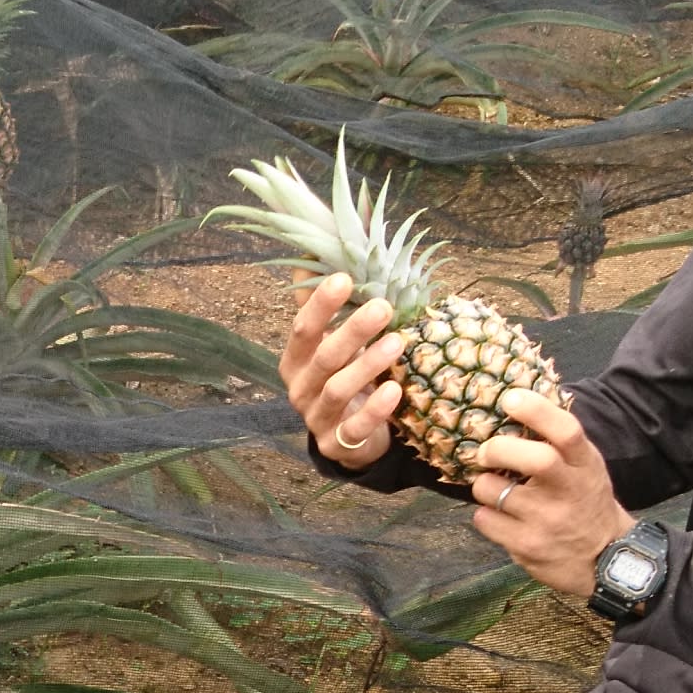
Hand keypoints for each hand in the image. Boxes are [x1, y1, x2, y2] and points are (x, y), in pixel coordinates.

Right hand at [278, 272, 404, 471]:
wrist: (348, 439)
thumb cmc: (342, 378)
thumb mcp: (329, 343)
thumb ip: (319, 304)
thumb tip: (313, 248)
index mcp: (295, 360)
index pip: (302, 328)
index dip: (321, 304)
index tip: (345, 278)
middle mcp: (300, 388)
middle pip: (323, 357)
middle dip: (352, 330)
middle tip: (383, 306)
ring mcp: (317, 418)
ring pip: (339, 390)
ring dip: (368, 365)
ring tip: (398, 342)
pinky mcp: (337, 445)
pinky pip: (355, 427)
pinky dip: (376, 410)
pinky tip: (396, 390)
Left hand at [465, 386, 632, 598]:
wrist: (604, 560)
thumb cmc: (585, 501)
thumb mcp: (586, 467)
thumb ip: (560, 442)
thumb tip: (517, 401)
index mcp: (585, 465)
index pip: (567, 431)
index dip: (537, 410)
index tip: (510, 398)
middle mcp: (570, 491)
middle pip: (535, 459)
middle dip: (498, 448)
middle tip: (485, 451)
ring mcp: (548, 521)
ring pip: (493, 490)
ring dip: (484, 484)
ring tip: (495, 489)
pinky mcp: (527, 546)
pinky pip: (484, 520)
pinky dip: (484, 514)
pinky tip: (499, 516)